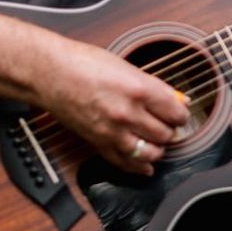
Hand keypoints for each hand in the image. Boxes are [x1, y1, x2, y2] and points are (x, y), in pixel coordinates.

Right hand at [0, 14, 189, 174]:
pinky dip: (139, 167)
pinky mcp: (99, 144)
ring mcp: (113, 132)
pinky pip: (126, 164)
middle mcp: (128, 114)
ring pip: (150, 153)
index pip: (176, 113)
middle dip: (169, 130)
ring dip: (157, 148)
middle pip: (166, 135)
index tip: (178, 112)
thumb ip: (153, 86)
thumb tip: (176, 99)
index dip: (181, 114)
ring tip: (154, 139)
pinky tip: (145, 164)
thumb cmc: (83, 63)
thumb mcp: (126, 67)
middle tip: (166, 124)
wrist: (50, 74)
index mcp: (139, 89)